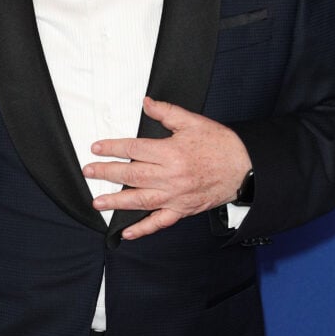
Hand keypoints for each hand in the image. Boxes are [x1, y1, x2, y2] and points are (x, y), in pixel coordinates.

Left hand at [82, 96, 251, 239]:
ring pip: (140, 200)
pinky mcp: (182, 209)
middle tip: (89, 172)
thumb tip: (147, 103)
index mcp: (171, 152)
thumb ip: (167, 113)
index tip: (97, 148)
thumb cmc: (221, 145)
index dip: (112, 148)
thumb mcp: (193, 122)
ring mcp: (175, 196)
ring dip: (117, 202)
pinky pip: (159, 222)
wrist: (245, 168)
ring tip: (98, 202)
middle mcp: (170, 176)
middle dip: (106, 174)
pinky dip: (143, 229)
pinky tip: (127, 231)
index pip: (134, 149)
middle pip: (131, 175)